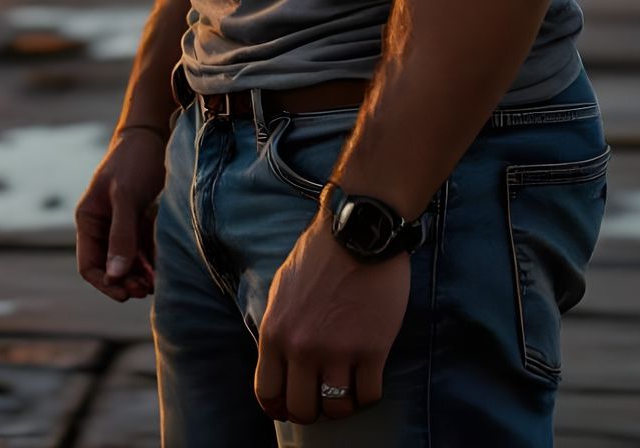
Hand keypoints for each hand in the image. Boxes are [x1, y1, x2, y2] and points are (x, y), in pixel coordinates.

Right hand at [74, 124, 165, 301]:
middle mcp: (102, 225)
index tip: (126, 293)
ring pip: (126, 262)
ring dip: (138, 275)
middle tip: (146, 289)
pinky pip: (141, 250)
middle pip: (109, 267)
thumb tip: (115, 276)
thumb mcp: (126, 196)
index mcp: (88, 220)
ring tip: (156, 283)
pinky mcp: (139, 221)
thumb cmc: (133, 160)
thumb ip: (121, 235)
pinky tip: (161, 268)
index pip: (89, 265)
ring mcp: (120, 224)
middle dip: (125, 282)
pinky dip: (149, 261)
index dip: (105, 283)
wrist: (152, 134)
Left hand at [254, 213, 410, 423]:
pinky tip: (368, 377)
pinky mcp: (372, 349)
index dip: (280, 407)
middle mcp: (301, 347)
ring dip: (343, 402)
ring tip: (348, 386)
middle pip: (302, 410)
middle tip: (323, 396)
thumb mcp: (282, 288)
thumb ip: (279, 328)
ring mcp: (337, 351)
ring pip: (337, 409)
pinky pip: (369, 396)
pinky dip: (369, 394)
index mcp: (274, 331)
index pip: (267, 393)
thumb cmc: (321, 254)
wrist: (359, 230)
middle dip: (313, 410)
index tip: (291, 406)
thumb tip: (279, 364)